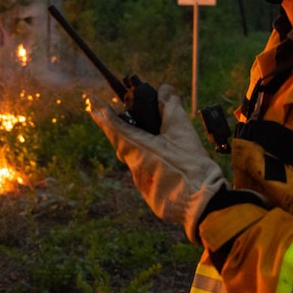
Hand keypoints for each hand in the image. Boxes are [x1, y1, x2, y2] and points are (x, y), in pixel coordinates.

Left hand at [89, 84, 226, 243]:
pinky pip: (147, 173)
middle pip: (123, 143)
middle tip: (127, 117)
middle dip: (123, 129)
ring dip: (142, 148)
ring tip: (158, 140)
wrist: (202, 202)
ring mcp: (141, 183)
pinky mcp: (150, 194)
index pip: (112, 126)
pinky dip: (153, 163)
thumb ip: (170, 107)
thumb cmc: (190, 165)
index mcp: (136, 148)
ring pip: (136, 158)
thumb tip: (163, 89)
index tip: (91, 102)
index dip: (101, 113)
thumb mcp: (182, 130)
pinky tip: (169, 162)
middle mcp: (133, 166)